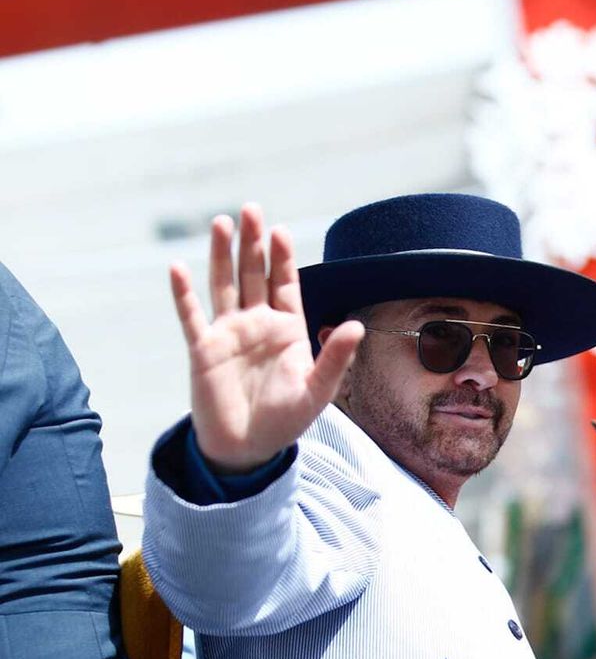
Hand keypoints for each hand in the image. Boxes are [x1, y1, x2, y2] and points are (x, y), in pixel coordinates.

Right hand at [171, 204, 365, 472]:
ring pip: (224, 286)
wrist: (248, 448)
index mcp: (288, 330)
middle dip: (253, 244)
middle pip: (255, 275)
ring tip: (221, 223)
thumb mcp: (318, 390)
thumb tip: (356, 326)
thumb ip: (335, 358)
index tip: (280, 231)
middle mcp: (257, 324)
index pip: (285, 284)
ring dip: (221, 255)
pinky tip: (177, 268)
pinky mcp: (203, 350)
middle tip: (251, 209)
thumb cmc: (286, 420)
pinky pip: (191, 317)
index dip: (283, 258)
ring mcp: (228, 334)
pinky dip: (183, 294)